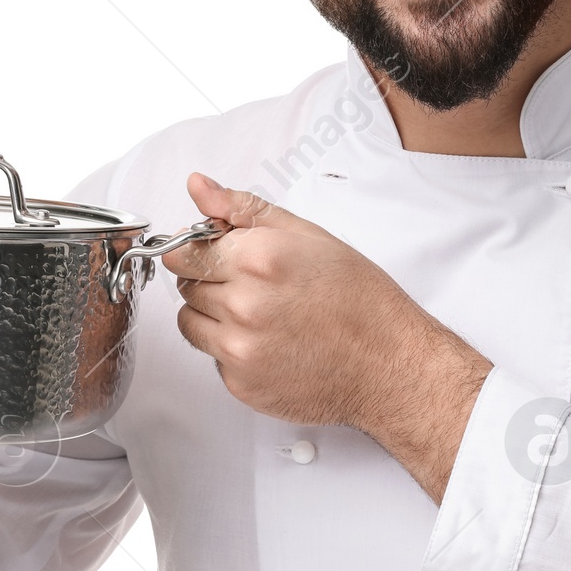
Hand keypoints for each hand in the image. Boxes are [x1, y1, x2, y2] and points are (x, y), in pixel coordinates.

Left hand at [165, 172, 491, 500]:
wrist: (388, 365)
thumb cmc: (359, 300)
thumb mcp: (308, 235)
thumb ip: (243, 210)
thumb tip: (199, 187)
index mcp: (258, 259)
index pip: (183, 251)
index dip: (199, 251)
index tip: (216, 255)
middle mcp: (243, 304)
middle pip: (185, 286)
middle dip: (210, 281)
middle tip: (254, 285)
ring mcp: (239, 348)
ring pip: (190, 322)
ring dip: (214, 316)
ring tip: (262, 314)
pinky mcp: (241, 382)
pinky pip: (213, 358)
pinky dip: (233, 349)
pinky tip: (271, 342)